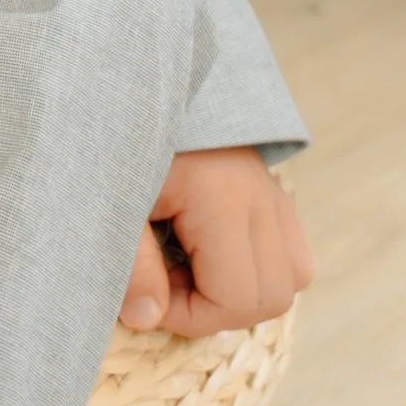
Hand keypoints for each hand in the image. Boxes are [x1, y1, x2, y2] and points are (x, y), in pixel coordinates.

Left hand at [123, 147, 312, 339]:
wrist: (134, 83)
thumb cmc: (117, 141)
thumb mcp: (112, 204)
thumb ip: (131, 266)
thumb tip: (148, 321)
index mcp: (224, 200)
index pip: (238, 297)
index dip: (191, 315)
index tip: (148, 294)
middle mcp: (261, 196)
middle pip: (274, 295)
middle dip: (219, 309)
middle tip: (167, 282)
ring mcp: (272, 190)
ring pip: (292, 274)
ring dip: (244, 290)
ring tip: (189, 269)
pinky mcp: (270, 188)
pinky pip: (290, 248)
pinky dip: (258, 266)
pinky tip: (210, 252)